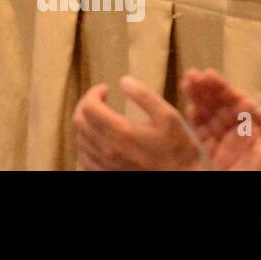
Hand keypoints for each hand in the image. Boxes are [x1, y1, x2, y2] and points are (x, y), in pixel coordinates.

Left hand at [73, 76, 200, 169]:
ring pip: (80, 139)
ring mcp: (106, 164)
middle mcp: (109, 150)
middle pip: (79, 121)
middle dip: (86, 104)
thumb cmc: (177, 151)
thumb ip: (144, 96)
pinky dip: (86, 143)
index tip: (105, 89)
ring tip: (100, 116)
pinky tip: (99, 138)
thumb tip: (123, 81)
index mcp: (122, 133)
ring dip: (85, 123)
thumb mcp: (168, 117)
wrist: (182, 179)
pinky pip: (84, 157)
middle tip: (100, 99)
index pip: (89, 107)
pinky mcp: (107, 174)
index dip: (93, 92)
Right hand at [181, 68, 260, 169]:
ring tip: (186, 82)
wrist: (234, 198)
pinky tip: (188, 106)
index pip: (236, 103)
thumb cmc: (252, 176)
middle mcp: (234, 134)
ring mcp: (219, 143)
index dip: (223, 88)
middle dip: (205, 89)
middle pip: (218, 106)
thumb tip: (253, 103)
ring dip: (196, 97)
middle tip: (192, 74)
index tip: (209, 74)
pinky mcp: (206, 152)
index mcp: (251, 131)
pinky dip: (193, 118)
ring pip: (206, 115)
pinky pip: (198, 132)